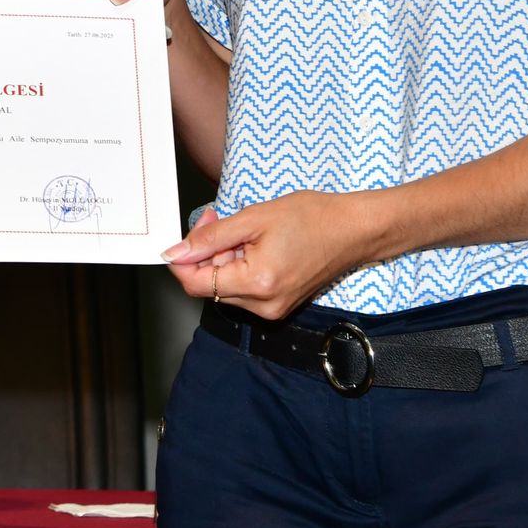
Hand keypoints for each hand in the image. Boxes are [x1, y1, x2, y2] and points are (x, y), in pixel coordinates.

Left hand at [162, 192, 381, 320]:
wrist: (352, 230)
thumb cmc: (311, 218)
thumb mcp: (253, 218)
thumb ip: (210, 237)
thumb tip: (175, 253)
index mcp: (257, 284)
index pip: (195, 284)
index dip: (184, 258)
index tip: (192, 232)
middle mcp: (264, 306)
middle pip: (209, 286)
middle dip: (206, 253)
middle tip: (220, 219)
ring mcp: (273, 309)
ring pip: (225, 288)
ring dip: (223, 259)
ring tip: (245, 232)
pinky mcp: (279, 305)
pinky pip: (244, 290)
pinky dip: (240, 267)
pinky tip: (255, 245)